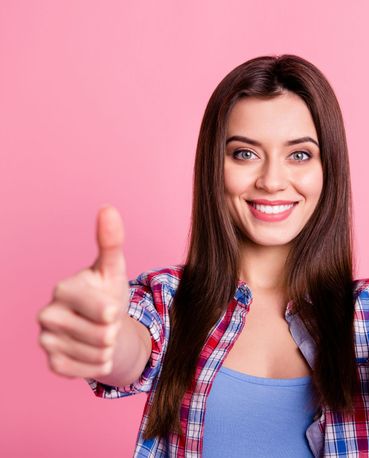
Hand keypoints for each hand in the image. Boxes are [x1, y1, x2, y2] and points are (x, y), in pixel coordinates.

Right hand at [37, 205, 129, 377]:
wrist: (104, 326)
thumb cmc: (108, 293)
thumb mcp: (114, 269)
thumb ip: (111, 241)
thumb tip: (108, 208)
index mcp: (63, 288)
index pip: (101, 309)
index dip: (113, 311)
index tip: (112, 305)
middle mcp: (47, 313)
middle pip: (101, 334)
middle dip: (112, 330)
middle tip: (106, 321)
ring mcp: (46, 340)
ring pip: (95, 353)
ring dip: (107, 347)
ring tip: (102, 334)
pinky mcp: (51, 363)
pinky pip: (85, 370)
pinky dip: (98, 364)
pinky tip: (95, 351)